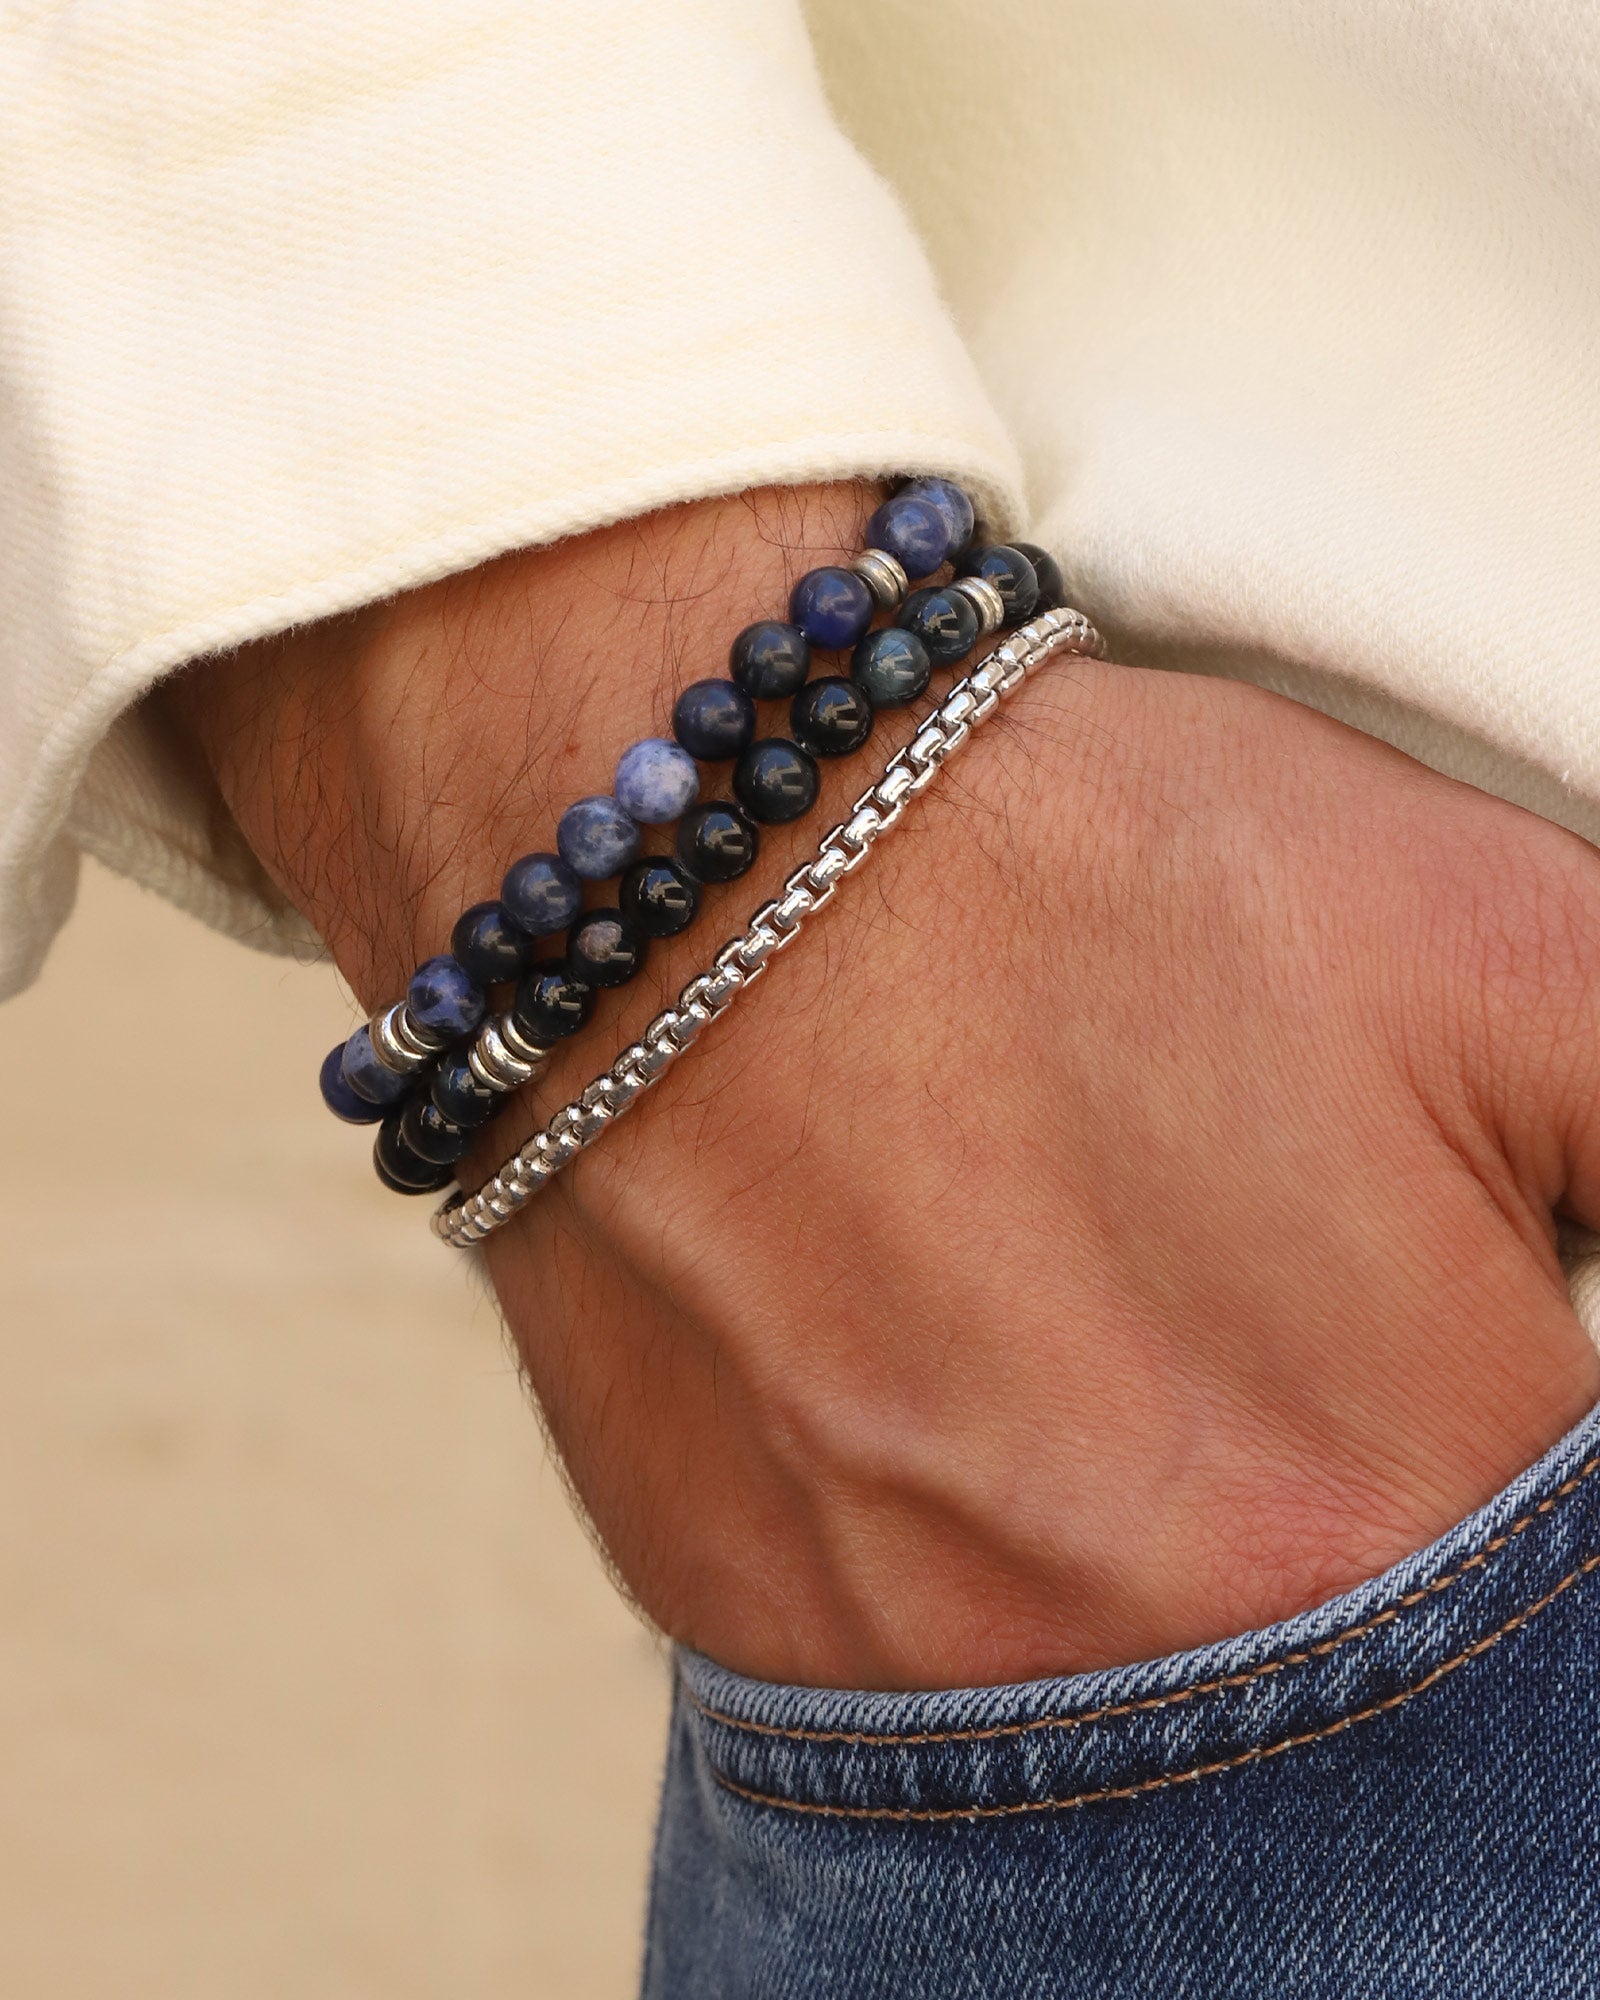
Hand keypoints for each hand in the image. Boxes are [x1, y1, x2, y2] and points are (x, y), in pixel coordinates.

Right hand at [168, 486, 1599, 1688]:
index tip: (1416, 1308)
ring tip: (1079, 1304)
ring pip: (1121, 1671)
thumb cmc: (1079, 870)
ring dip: (1145, 1515)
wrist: (683, 856)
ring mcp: (916, 1670)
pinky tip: (941, 1360)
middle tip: (1232, 1281)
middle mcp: (1148, 1655)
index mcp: (1392, 1504)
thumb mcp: (1503, 941)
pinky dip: (965, 1531)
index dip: (1486, 1395)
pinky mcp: (752, 1626)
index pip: (1543, 1576)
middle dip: (1330, 1468)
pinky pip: (922, 1655)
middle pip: (1341, 1644)